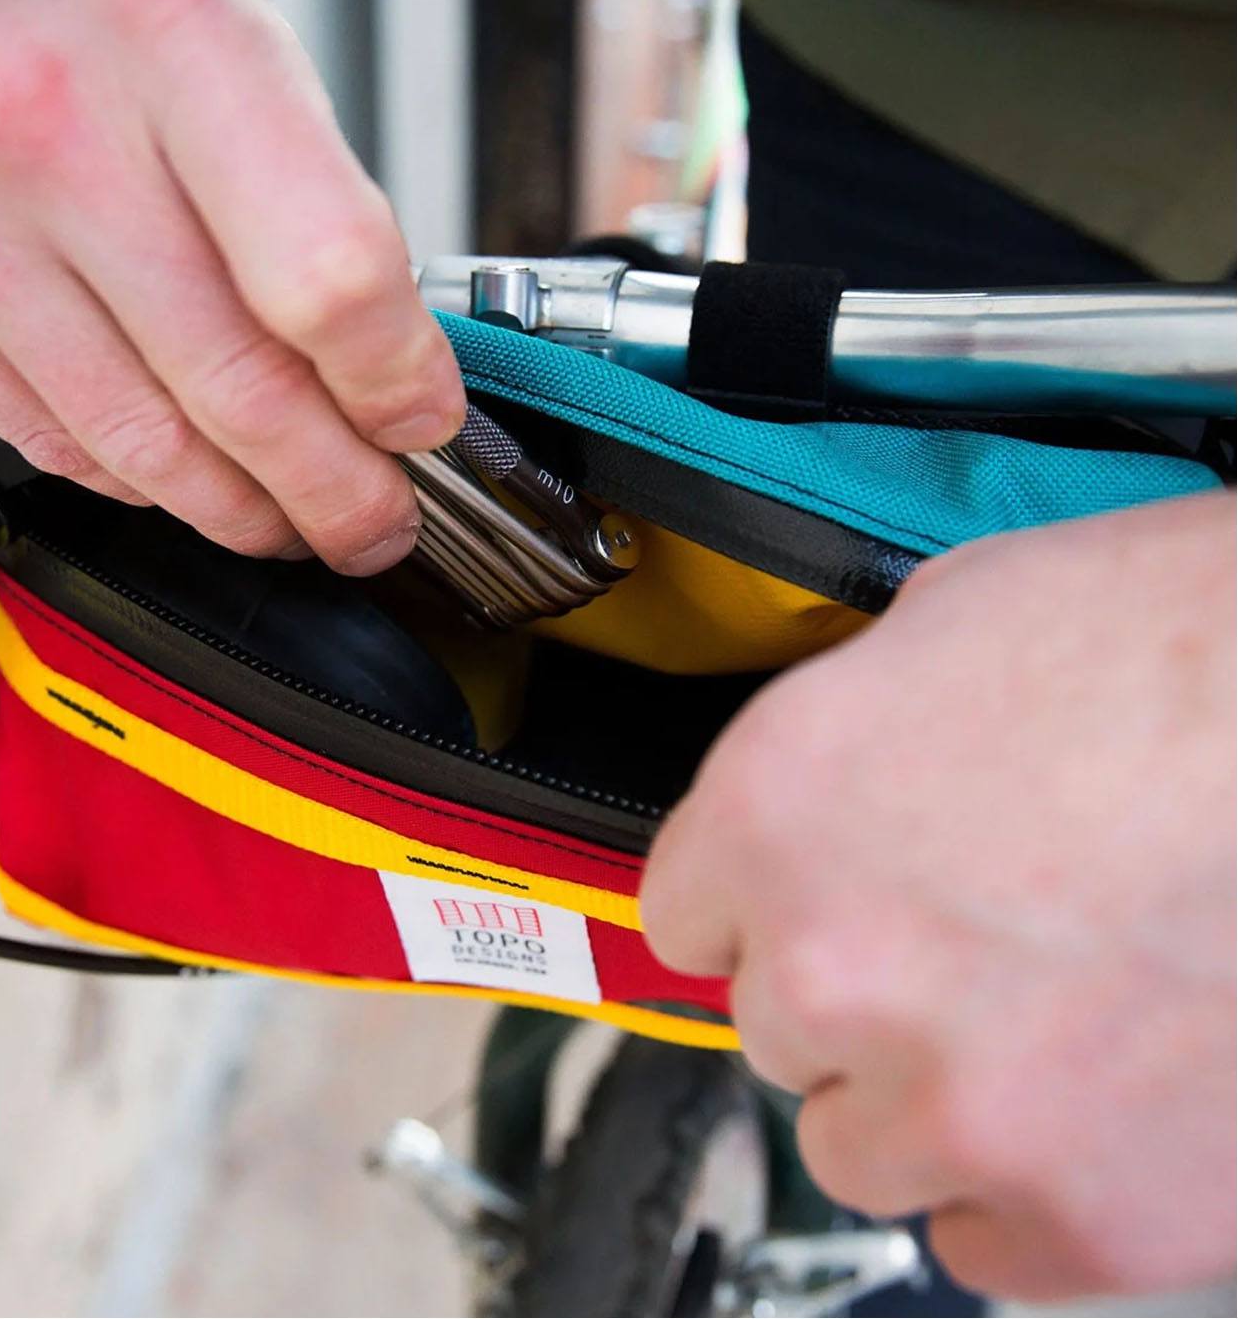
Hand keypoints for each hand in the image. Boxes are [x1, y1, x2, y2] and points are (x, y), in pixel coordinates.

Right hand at [0, 0, 463, 570]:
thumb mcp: (223, 1)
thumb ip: (304, 177)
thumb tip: (379, 348)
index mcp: (168, 35)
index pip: (327, 278)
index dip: (398, 384)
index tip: (423, 420)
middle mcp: (44, 130)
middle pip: (241, 394)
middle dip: (339, 495)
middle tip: (378, 521)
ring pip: (145, 450)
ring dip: (246, 514)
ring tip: (297, 522)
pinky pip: (50, 440)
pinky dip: (142, 483)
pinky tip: (189, 478)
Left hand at [642, 492, 1235, 1300]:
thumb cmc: (1180, 648)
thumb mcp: (953, 624)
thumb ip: (846, 733)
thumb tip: (823, 790)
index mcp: (774, 815)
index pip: (681, 915)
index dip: (754, 899)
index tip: (809, 895)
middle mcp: (831, 974)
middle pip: (775, 1028)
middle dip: (850, 986)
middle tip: (963, 934)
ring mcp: (954, 1111)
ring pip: (859, 1144)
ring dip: (923, 1091)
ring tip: (1036, 1014)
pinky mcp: (1081, 1221)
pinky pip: (982, 1236)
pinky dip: (1023, 1181)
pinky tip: (1095, 1095)